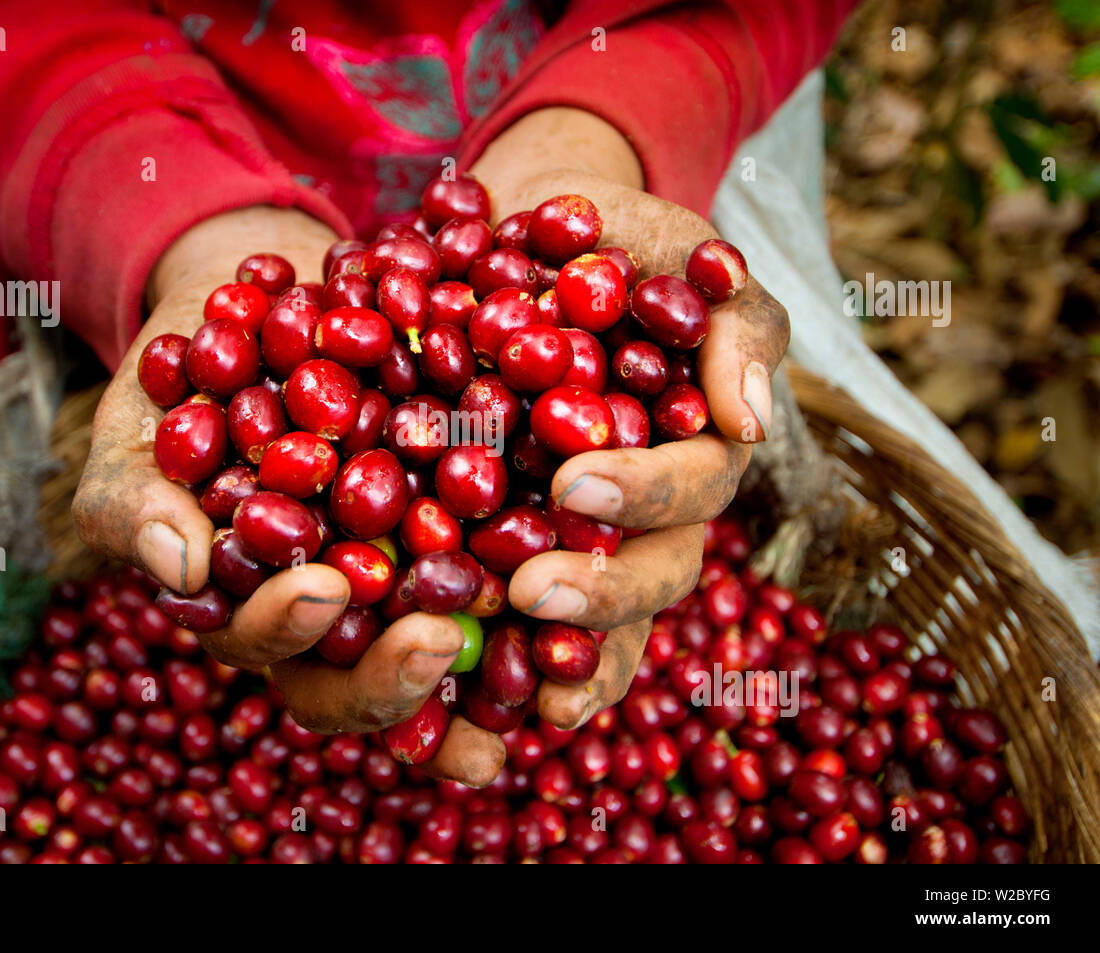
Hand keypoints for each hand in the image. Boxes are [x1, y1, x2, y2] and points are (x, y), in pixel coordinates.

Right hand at [71, 206, 505, 785]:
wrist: (272, 300)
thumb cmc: (189, 371)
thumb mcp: (141, 425)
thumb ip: (137, 499)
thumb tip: (180, 572)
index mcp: (255, 607)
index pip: (269, 649)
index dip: (290, 636)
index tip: (320, 587)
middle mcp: (342, 612)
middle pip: (365, 679)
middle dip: (397, 677)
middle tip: (437, 638)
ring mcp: (410, 574)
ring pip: (451, 643)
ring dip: (497, 667)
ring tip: (544, 667)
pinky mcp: (476, 526)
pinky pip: (517, 562)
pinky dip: (554, 577)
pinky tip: (595, 561)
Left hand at [469, 108, 790, 729]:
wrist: (526, 242)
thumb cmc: (616, 245)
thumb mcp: (681, 256)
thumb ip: (734, 322)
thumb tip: (751, 416)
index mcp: (695, 447)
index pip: (691, 484)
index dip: (645, 491)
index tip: (577, 482)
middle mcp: (649, 511)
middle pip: (651, 575)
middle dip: (601, 593)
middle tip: (531, 592)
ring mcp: (587, 537)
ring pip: (599, 624)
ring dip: (564, 660)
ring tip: (520, 692)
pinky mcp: (516, 547)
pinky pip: (521, 620)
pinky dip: (502, 663)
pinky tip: (464, 694)